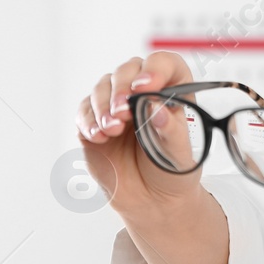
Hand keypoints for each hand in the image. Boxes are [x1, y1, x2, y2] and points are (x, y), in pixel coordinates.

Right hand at [74, 51, 207, 219]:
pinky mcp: (95, 122)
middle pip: (127, 70)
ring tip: (112, 131)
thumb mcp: (179, 153)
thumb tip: (156, 106)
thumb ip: (169, 129)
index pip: (164, 63)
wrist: (151, 200)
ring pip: (102, 87)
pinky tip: (98, 136)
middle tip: (123, 113)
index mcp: (171, 90)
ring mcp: (116, 105)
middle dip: (121, 89)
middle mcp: (142, 92)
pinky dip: (88, 121)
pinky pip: (85, 111)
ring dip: (103, 106)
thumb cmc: (171, 170)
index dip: (154, 69)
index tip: (146, 87)